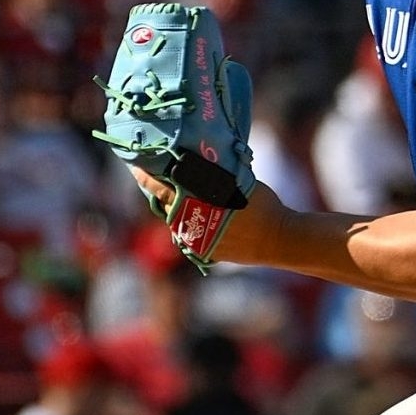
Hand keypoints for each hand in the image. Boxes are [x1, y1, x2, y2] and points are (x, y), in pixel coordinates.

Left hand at [126, 170, 287, 267]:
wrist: (279, 239)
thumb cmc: (263, 205)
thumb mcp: (238, 183)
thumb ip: (213, 177)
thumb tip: (195, 162)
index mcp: (196, 204)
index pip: (161, 190)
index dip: (146, 178)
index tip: (136, 167)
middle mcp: (191, 225)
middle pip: (167, 206)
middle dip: (164, 193)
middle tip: (162, 178)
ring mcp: (197, 241)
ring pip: (178, 222)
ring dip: (179, 209)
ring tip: (189, 197)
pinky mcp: (205, 252)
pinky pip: (192, 235)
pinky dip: (194, 224)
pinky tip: (204, 216)